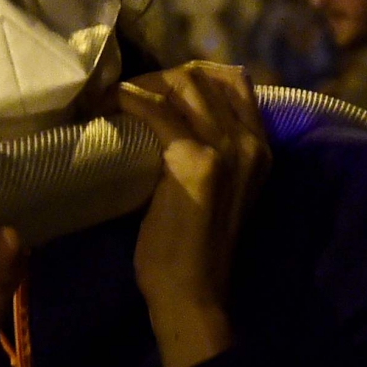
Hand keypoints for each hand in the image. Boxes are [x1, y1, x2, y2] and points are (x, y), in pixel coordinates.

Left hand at [108, 64, 268, 366]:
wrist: (192, 291)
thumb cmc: (194, 249)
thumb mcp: (217, 190)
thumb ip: (208, 154)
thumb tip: (165, 122)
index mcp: (260, 147)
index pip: (233, 81)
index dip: (190, 75)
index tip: (154, 85)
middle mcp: (250, 141)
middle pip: (203, 78)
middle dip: (159, 77)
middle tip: (122, 92)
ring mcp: (225, 147)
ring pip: (180, 86)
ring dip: (140, 85)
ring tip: (110, 99)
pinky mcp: (194, 159)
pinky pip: (156, 109)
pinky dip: (126, 99)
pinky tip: (106, 104)